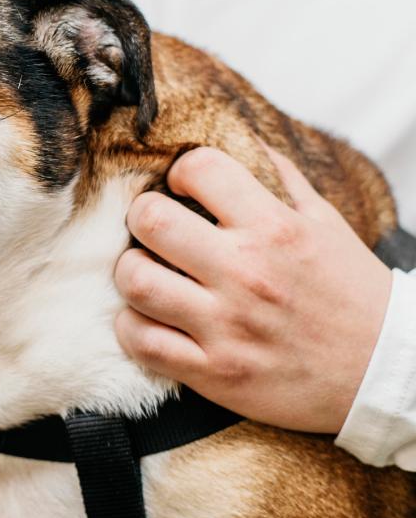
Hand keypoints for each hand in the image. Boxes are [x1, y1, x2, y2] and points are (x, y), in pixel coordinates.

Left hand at [114, 146, 393, 432]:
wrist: (387, 374)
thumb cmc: (353, 295)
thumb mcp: (328, 225)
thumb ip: (283, 181)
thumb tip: (246, 143)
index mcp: (276, 229)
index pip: (199, 169)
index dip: (180, 172)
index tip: (181, 189)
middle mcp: (247, 273)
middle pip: (150, 220)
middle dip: (140, 217)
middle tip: (151, 229)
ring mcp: (227, 325)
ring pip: (136, 281)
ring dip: (130, 273)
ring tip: (146, 273)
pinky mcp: (215, 372)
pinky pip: (142, 342)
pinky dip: (131, 328)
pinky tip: (146, 319)